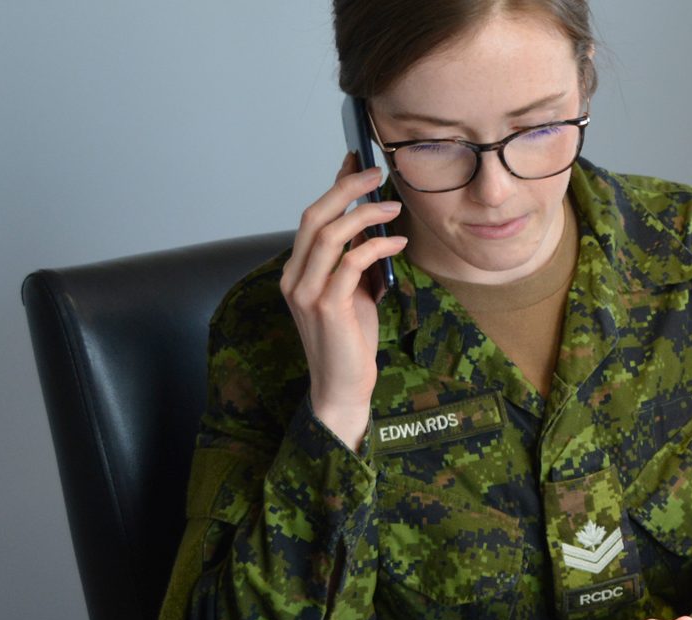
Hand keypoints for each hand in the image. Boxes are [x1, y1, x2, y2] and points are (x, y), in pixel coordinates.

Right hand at [280, 153, 406, 450]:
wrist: (342, 387)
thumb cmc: (350, 340)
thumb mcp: (354, 291)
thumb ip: (355, 258)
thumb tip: (373, 221)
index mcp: (297, 271)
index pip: (312, 217)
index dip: (334, 186)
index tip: (356, 160)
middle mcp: (294, 277)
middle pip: (314, 217)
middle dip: (346, 189)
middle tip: (377, 173)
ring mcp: (306, 292)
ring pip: (329, 235)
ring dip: (364, 214)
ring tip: (393, 207)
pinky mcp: (326, 307)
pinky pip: (350, 262)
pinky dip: (376, 246)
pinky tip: (397, 243)